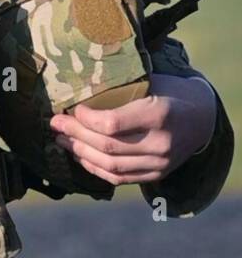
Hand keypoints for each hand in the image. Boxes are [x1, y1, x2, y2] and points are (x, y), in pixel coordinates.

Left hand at [48, 74, 216, 185]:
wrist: (203, 118)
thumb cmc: (170, 90)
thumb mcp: (151, 80)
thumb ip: (121, 87)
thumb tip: (77, 84)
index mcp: (158, 114)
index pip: (113, 124)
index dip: (86, 119)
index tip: (71, 109)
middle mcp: (160, 143)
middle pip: (108, 146)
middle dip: (75, 135)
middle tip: (54, 124)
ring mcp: (160, 164)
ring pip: (111, 166)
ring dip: (81, 153)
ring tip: (62, 141)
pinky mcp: (157, 175)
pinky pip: (120, 177)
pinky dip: (96, 168)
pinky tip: (80, 156)